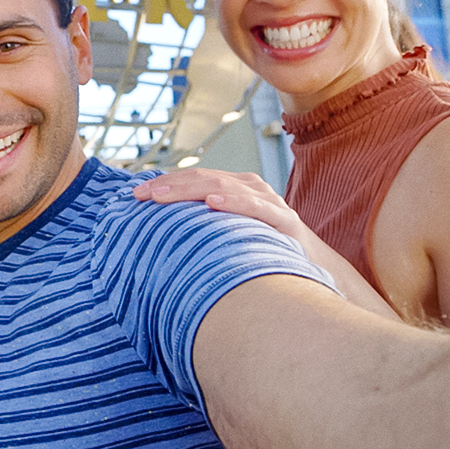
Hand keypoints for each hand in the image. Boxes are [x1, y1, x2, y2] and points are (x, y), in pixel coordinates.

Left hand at [134, 169, 309, 242]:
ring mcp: (269, 201)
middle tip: (141, 195)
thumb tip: (160, 240)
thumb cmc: (266, 253)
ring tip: (162, 196)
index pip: (194, 179)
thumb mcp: (231, 238)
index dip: (164, 184)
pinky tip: (212, 202)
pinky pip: (256, 208)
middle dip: (169, 185)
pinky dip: (233, 202)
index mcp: (236, 189)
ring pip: (223, 186)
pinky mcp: (284, 220)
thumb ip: (204, 231)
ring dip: (189, 190)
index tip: (135, 196)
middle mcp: (251, 188)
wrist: (314, 270)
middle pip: (203, 178)